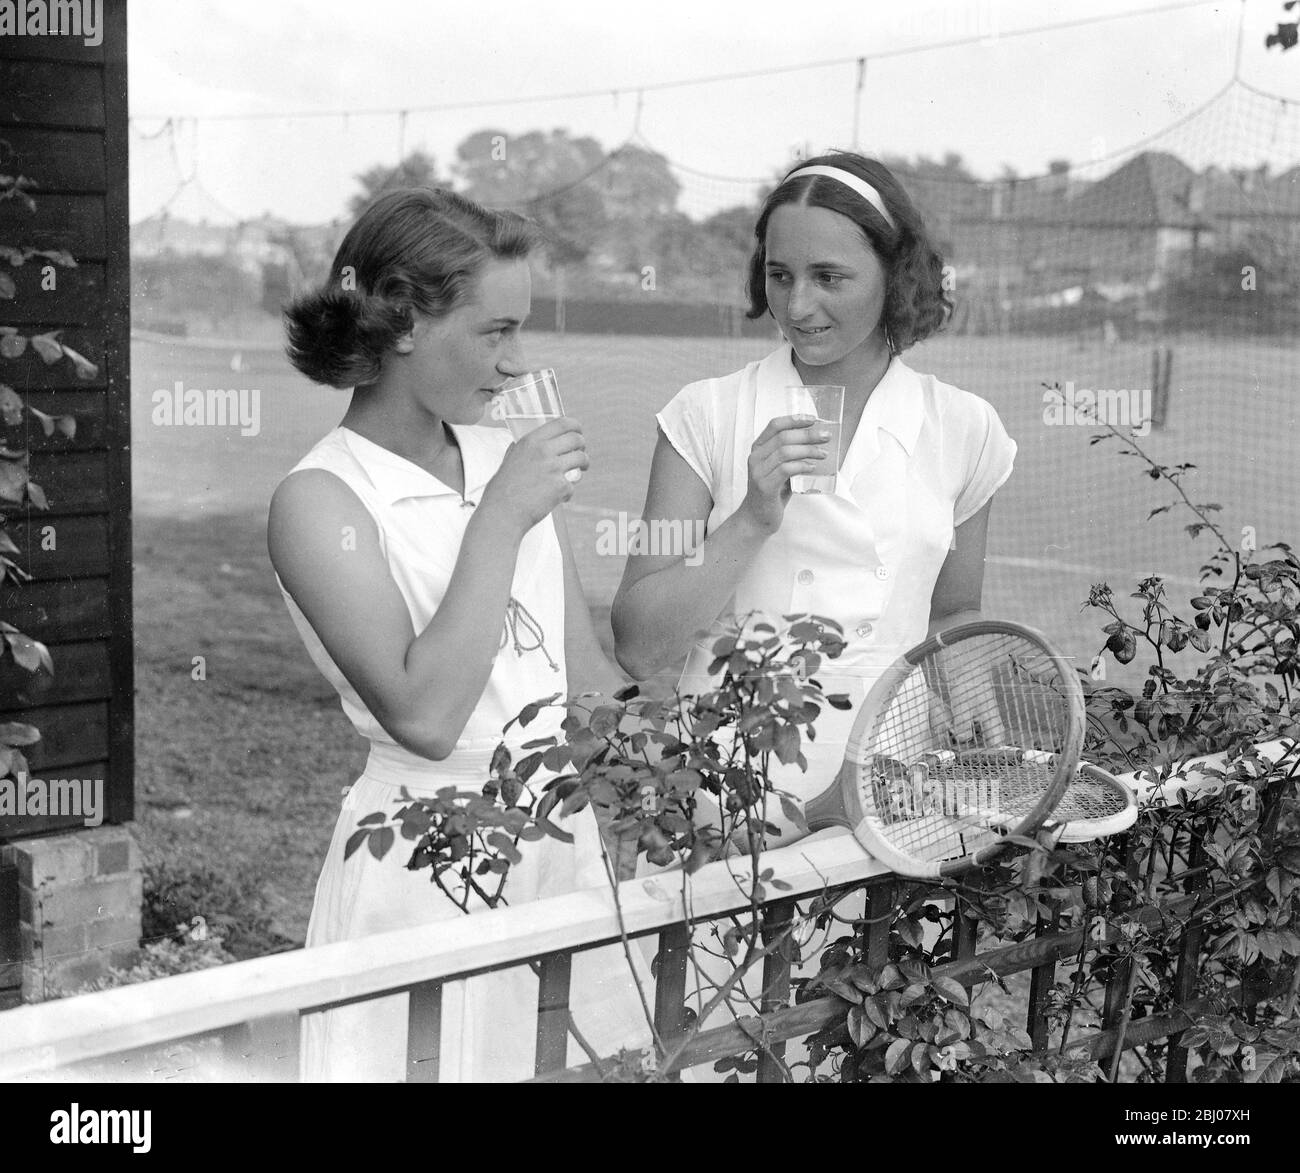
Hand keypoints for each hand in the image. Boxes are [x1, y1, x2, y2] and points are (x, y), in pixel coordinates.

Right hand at [479, 417, 588, 534]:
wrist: (503, 513)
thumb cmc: (502, 490)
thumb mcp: (509, 460)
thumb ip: (520, 449)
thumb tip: (523, 443)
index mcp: (531, 441)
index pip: (562, 423)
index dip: (575, 426)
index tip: (578, 432)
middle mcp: (543, 451)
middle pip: (576, 439)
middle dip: (582, 446)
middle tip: (580, 453)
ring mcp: (553, 469)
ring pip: (581, 459)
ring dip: (583, 465)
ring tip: (578, 472)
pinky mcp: (560, 487)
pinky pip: (573, 485)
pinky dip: (567, 492)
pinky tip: (558, 498)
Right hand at [738, 414, 832, 533]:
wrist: (757, 517)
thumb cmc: (773, 491)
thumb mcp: (780, 468)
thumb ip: (792, 454)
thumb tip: (818, 441)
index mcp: (759, 448)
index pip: (775, 425)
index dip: (794, 419)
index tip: (813, 420)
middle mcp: (755, 457)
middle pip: (783, 437)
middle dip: (808, 435)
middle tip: (826, 437)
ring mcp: (758, 472)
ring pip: (785, 452)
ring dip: (808, 450)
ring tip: (823, 454)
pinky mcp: (765, 486)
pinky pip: (785, 470)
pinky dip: (801, 466)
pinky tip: (812, 467)